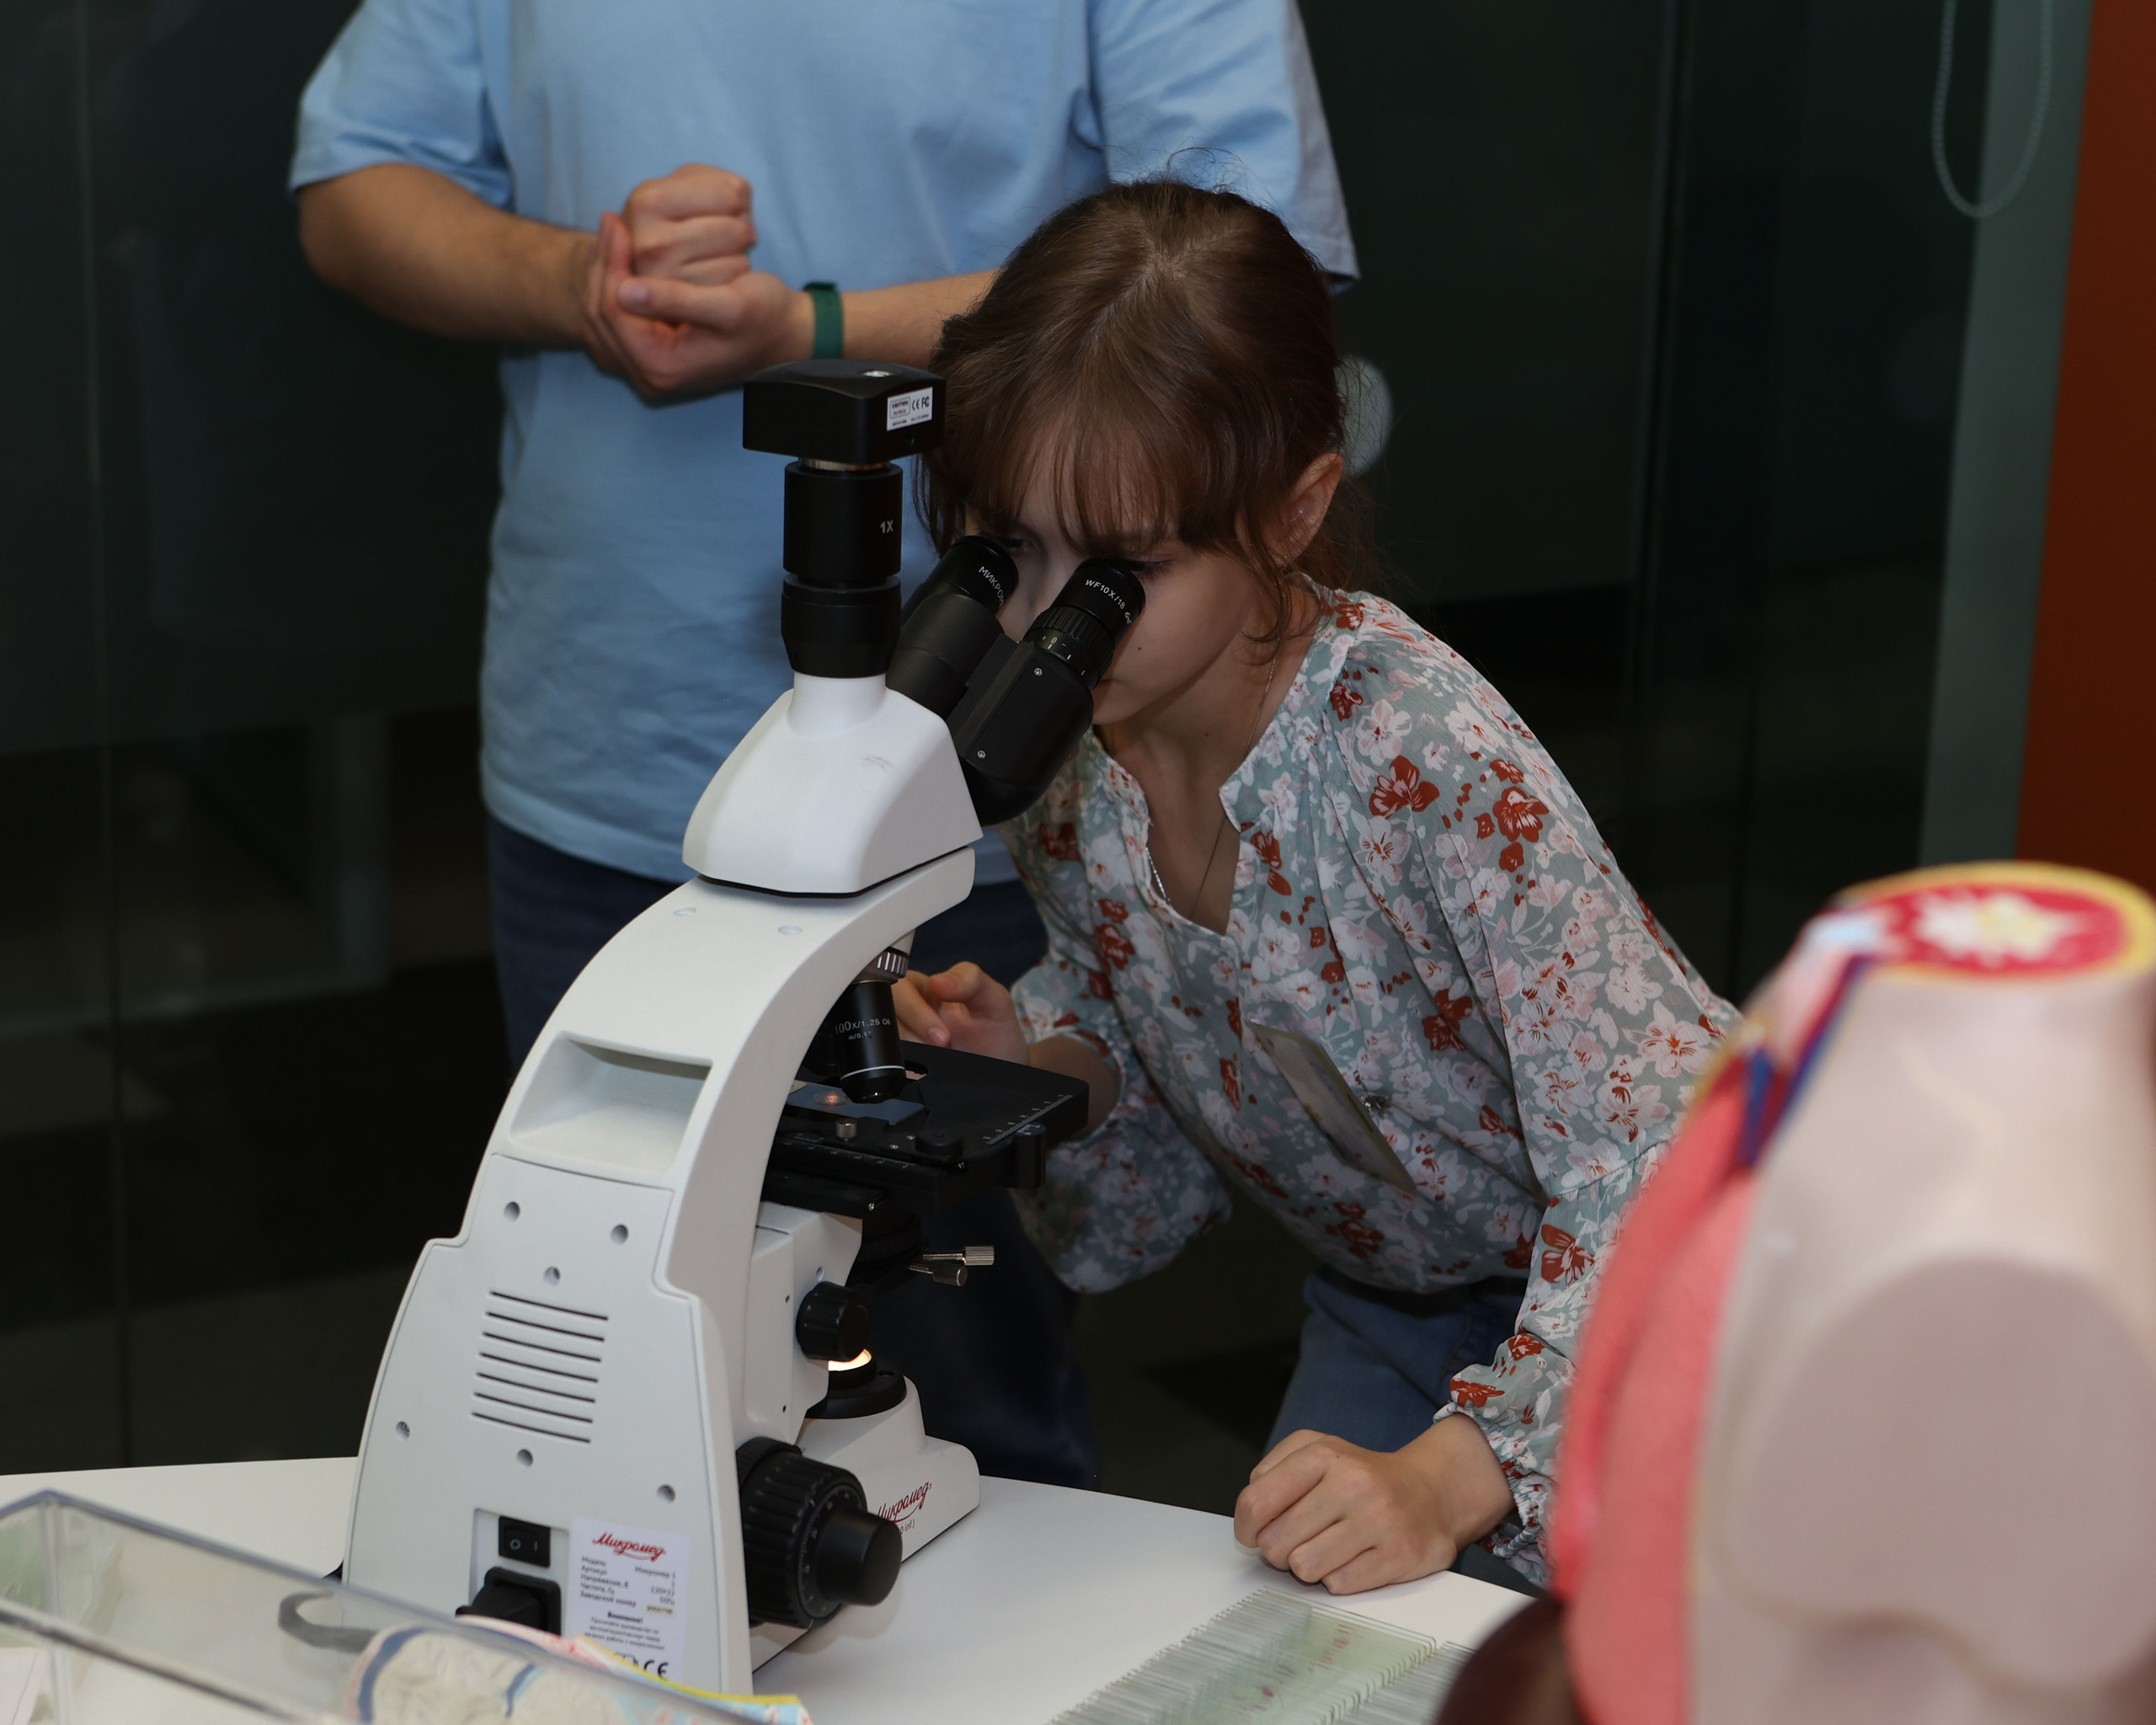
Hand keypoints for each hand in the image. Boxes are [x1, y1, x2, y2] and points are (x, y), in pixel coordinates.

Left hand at [580, 211, 808, 398]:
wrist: (785, 336)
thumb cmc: (765, 318)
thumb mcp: (729, 305)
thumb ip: (678, 300)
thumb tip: (626, 289)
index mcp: (662, 367)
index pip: (614, 312)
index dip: (613, 265)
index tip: (618, 224)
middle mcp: (649, 373)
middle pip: (601, 316)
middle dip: (604, 266)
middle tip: (610, 221)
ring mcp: (650, 365)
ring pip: (606, 316)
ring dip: (608, 273)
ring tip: (614, 234)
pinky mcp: (655, 352)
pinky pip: (620, 316)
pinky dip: (619, 283)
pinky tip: (625, 254)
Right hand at [619, 163, 757, 285]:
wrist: (641, 264)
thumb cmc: (672, 217)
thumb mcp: (682, 185)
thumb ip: (716, 181)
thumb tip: (740, 198)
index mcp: (647, 202)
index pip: (732, 195)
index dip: (737, 199)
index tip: (721, 206)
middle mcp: (651, 243)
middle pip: (738, 230)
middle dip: (741, 228)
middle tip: (721, 233)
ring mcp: (666, 280)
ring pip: (740, 259)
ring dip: (738, 253)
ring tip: (716, 250)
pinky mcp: (685, 308)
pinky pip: (734, 284)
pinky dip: (734, 276)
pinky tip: (715, 272)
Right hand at [893, 963, 1029, 1064]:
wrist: (1004, 1071)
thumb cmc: (995, 1030)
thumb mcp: (993, 999)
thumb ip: (971, 980)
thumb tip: (937, 981)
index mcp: (921, 989)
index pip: (898, 987)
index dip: (913, 1008)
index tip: (941, 1033)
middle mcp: (905, 1014)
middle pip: (883, 1014)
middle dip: (914, 1031)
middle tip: (945, 1044)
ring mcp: (900, 1040)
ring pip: (883, 1042)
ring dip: (913, 1052)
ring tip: (943, 1057)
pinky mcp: (900, 1065)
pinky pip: (889, 1066)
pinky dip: (907, 1070)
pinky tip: (928, 1072)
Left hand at [1233, 1417, 1513, 1594]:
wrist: (1432, 1491)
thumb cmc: (1362, 1477)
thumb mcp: (1317, 1451)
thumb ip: (1272, 1473)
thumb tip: (1249, 1517)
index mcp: (1323, 1455)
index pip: (1255, 1502)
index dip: (1246, 1527)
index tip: (1254, 1533)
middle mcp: (1352, 1483)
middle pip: (1276, 1543)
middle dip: (1279, 1549)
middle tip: (1300, 1539)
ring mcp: (1378, 1520)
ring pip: (1304, 1568)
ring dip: (1309, 1566)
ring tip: (1328, 1548)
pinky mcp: (1399, 1555)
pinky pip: (1339, 1585)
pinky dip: (1339, 1578)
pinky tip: (1355, 1558)